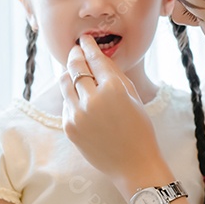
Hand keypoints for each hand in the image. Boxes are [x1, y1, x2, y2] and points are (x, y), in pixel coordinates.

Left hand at [60, 35, 170, 192]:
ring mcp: (78, 114)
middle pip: (75, 67)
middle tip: (76, 50)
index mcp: (114, 89)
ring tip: (73, 70)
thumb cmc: (139, 129)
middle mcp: (93, 100)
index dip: (88, 45)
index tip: (84, 39)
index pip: (94, 58)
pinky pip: (66, 104)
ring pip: (64, 83)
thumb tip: (97, 56)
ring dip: (68, 73)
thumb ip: (114, 75)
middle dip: (75, 55)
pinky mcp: (69, 127)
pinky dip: (71, 97)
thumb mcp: (133, 96)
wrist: (133, 164)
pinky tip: (80, 98)